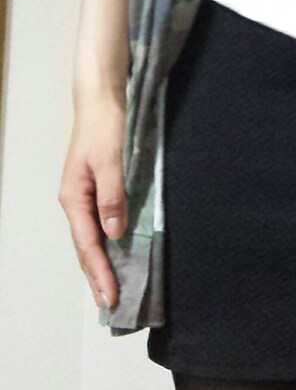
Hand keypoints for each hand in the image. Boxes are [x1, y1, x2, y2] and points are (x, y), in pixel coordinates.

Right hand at [58, 94, 127, 310]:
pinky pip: (98, 224)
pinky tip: (114, 253)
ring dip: (100, 263)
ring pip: (90, 237)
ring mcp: (83, 196)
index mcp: (74, 198)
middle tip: (111, 305)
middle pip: (85, 247)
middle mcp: (75, 201)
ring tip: (111, 288)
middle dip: (97, 276)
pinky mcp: (95, 188)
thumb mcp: (111, 159)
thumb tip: (114, 234)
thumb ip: (112, 195)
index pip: (88, 244)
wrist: (101, 99)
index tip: (111, 296)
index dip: (100, 272)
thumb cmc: (105, 126)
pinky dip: (105, 243)